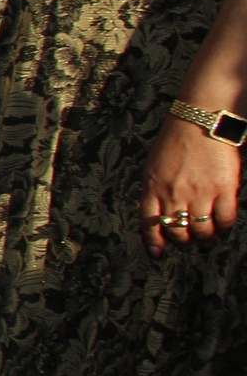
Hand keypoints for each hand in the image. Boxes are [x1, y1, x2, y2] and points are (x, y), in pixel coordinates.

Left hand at [141, 114, 241, 257]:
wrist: (199, 122)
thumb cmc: (175, 142)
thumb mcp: (154, 167)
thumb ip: (155, 191)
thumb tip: (159, 214)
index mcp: (153, 188)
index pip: (150, 223)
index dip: (154, 242)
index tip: (157, 254)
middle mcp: (174, 194)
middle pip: (177, 231)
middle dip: (183, 242)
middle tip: (190, 243)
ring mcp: (200, 192)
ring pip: (202, 230)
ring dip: (205, 240)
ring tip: (208, 240)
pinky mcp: (224, 188)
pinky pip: (225, 219)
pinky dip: (224, 228)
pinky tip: (223, 228)